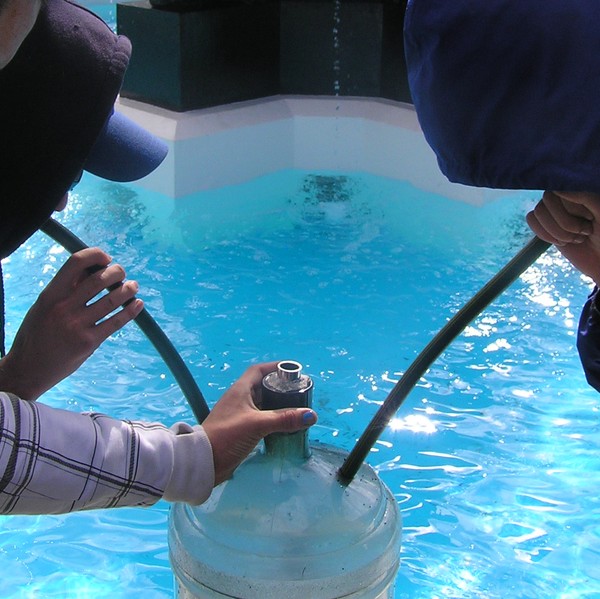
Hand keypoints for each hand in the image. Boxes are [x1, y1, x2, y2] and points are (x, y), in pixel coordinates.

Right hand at [0, 247, 143, 399]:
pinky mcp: (89, 342)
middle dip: (117, 272)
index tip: (106, 258)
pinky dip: (131, 311)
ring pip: (112, 300)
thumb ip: (65, 289)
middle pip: (99, 280)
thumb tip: (92, 267)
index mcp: (50, 295)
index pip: (75, 263)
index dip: (95, 255)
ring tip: (133, 286)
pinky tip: (138, 304)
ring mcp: (77, 326)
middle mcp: (64, 308)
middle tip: (122, 273)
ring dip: (127, 290)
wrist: (28, 369)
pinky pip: (116, 322)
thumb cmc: (37, 333)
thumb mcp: (43, 306)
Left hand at [202, 362, 317, 484]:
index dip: (275, 367)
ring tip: (294, 409)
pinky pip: (259, 418)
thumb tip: (311, 415)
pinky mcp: (239, 429)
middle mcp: (239, 399)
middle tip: (297, 392)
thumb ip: (284, 419)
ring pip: (261, 404)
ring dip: (276, 405)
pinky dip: (271, 419)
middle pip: (262, 386)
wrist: (204, 461)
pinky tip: (281, 426)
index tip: (292, 370)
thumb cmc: (227, 435)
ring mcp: (238, 414)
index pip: (258, 371)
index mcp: (240, 390)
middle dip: (279, 387)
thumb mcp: (257, 424)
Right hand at [526, 191, 599, 283]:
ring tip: (574, 238)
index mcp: (580, 188)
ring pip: (538, 212)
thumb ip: (583, 196)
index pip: (560, 190)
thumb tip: (557, 189)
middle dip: (565, 223)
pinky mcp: (545, 223)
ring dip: (556, 231)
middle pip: (547, 200)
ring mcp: (554, 208)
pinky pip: (531, 219)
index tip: (590, 220)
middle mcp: (565, 194)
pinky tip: (561, 241)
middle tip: (583, 232)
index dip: (572, 209)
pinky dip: (544, 234)